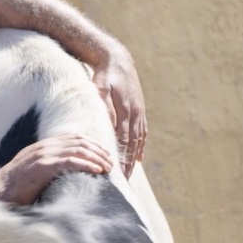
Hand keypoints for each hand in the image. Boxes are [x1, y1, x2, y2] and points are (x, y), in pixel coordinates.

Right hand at [0, 134, 113, 204]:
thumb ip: (48, 169)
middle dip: (97, 150)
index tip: (103, 154)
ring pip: (77, 149)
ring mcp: (42, 155)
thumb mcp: (33, 174)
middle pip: (78, 141)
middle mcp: (43, 147)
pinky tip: (97, 171)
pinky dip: (87, 164)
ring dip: (96, 157)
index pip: (72, 137)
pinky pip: (70, 161)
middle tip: (110, 161)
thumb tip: (66, 177)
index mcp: (41, 147)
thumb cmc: (15, 190)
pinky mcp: (42, 166)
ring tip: (107, 167)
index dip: (91, 144)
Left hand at [91, 49, 146, 178]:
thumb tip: (107, 125)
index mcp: (125, 110)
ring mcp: (139, 113)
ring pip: (138, 141)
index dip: (121, 158)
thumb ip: (104, 106)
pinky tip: (138, 158)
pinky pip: (141, 133)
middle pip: (132, 145)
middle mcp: (135, 114)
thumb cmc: (104, 75)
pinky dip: (140, 146)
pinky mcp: (139, 110)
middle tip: (123, 182)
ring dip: (134, 158)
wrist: (118, 59)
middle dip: (128, 164)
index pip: (123, 141)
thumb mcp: (100, 88)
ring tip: (130, 174)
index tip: (117, 173)